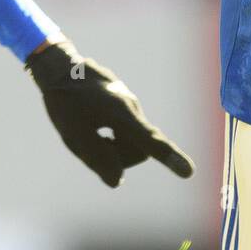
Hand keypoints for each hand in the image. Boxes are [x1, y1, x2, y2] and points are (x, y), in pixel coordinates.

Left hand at [26, 38, 194, 185]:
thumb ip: (96, 158)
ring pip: (133, 141)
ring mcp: (131, 105)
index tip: (188, 171)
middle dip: (119, 157)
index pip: (149, 141)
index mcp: (120, 114)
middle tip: (89, 146)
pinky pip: (127, 131)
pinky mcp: (126, 104)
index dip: (169, 158)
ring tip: (87, 131)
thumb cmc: (65, 102)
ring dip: (113, 147)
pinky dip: (112, 137)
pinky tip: (92, 125)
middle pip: (139, 150)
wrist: (61, 68)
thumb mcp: (73, 134)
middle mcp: (132, 108)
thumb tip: (117, 181)